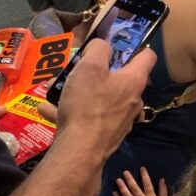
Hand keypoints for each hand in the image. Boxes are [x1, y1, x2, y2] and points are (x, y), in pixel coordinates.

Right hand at [48, 39, 155, 159]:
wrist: (81, 150)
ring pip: (102, 99)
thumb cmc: (88, 104)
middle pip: (121, 78)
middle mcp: (133, 100)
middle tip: (80, 68)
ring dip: (82, 92)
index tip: (119, 45)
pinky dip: (72, 111)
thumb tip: (102, 45)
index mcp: (134, 80)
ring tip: (58, 88)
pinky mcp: (107, 135)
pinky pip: (90, 117)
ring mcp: (121, 120)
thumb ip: (98, 49)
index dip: (136, 47)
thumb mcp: (90, 67)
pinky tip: (47, 109)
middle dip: (100, 71)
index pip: (148, 56)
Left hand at [112, 167, 167, 195]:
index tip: (141, 168)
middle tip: (125, 172)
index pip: (148, 185)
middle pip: (135, 189)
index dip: (145, 176)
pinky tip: (114, 193)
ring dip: (122, 188)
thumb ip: (163, 190)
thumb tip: (162, 179)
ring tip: (118, 180)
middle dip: (130, 180)